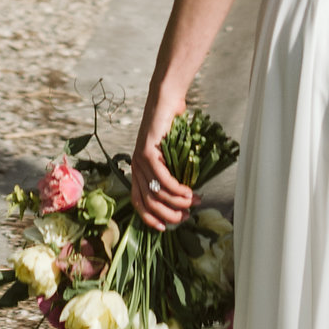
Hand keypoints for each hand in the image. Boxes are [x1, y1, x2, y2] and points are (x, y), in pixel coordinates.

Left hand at [131, 103, 196, 230]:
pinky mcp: (147, 152)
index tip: (165, 227)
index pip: (138, 202)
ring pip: (157, 193)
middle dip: (168, 215)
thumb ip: (171, 172)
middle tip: (186, 216)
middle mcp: (135, 167)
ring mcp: (139, 160)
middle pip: (148, 202)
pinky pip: (163, 178)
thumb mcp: (169, 155)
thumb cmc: (170, 127)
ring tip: (194, 202)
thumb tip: (184, 196)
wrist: (166, 101)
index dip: (150, 218)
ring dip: (178, 202)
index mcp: (136, 170)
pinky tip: (189, 192)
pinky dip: (177, 189)